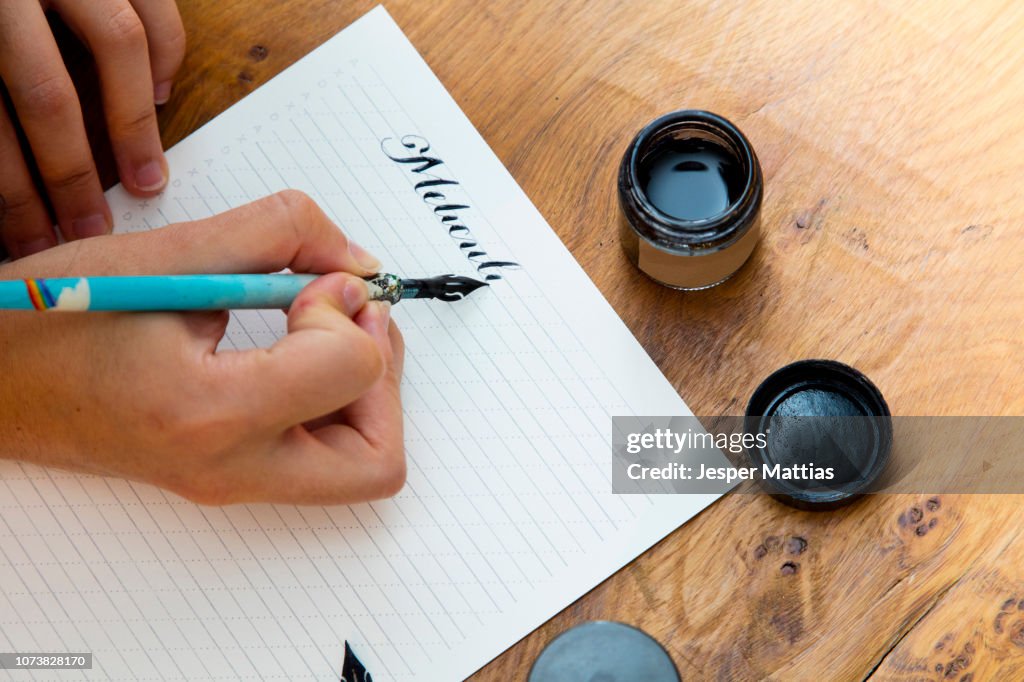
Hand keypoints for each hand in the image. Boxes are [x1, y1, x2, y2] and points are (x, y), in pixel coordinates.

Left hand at [0, 0, 185, 257]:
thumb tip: (0, 162)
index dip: (9, 193)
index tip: (28, 241)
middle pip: (46, 96)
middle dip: (69, 178)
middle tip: (87, 231)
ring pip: (113, 49)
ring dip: (131, 127)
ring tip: (143, 181)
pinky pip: (153, 7)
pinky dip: (164, 57)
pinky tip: (158, 96)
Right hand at [0, 191, 406, 504]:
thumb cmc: (51, 319)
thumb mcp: (170, 256)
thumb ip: (279, 236)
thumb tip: (358, 262)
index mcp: (213, 412)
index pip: (352, 369)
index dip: (351, 308)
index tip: (313, 279)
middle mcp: (229, 468)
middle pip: (377, 461)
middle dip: (384, 377)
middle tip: (353, 318)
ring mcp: (228, 483)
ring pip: (356, 467)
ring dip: (363, 390)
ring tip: (321, 329)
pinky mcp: (224, 477)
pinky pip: (317, 456)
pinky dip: (331, 400)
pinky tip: (294, 350)